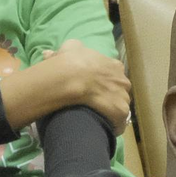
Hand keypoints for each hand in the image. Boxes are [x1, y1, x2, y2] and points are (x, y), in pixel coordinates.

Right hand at [3, 39, 129, 130]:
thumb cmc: (71, 62)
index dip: (106, 81)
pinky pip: (119, 122)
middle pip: (120, 90)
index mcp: (114, 66)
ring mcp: (123, 96)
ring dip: (111, 111)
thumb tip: (52, 53)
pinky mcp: (120, 112)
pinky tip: (104, 128)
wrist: (71, 78)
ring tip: (99, 117)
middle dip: (111, 96)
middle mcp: (123, 80)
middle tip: (96, 102)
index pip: (115, 75)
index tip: (96, 86)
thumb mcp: (70, 47)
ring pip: (120, 106)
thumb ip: (70, 49)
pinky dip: (113, 126)